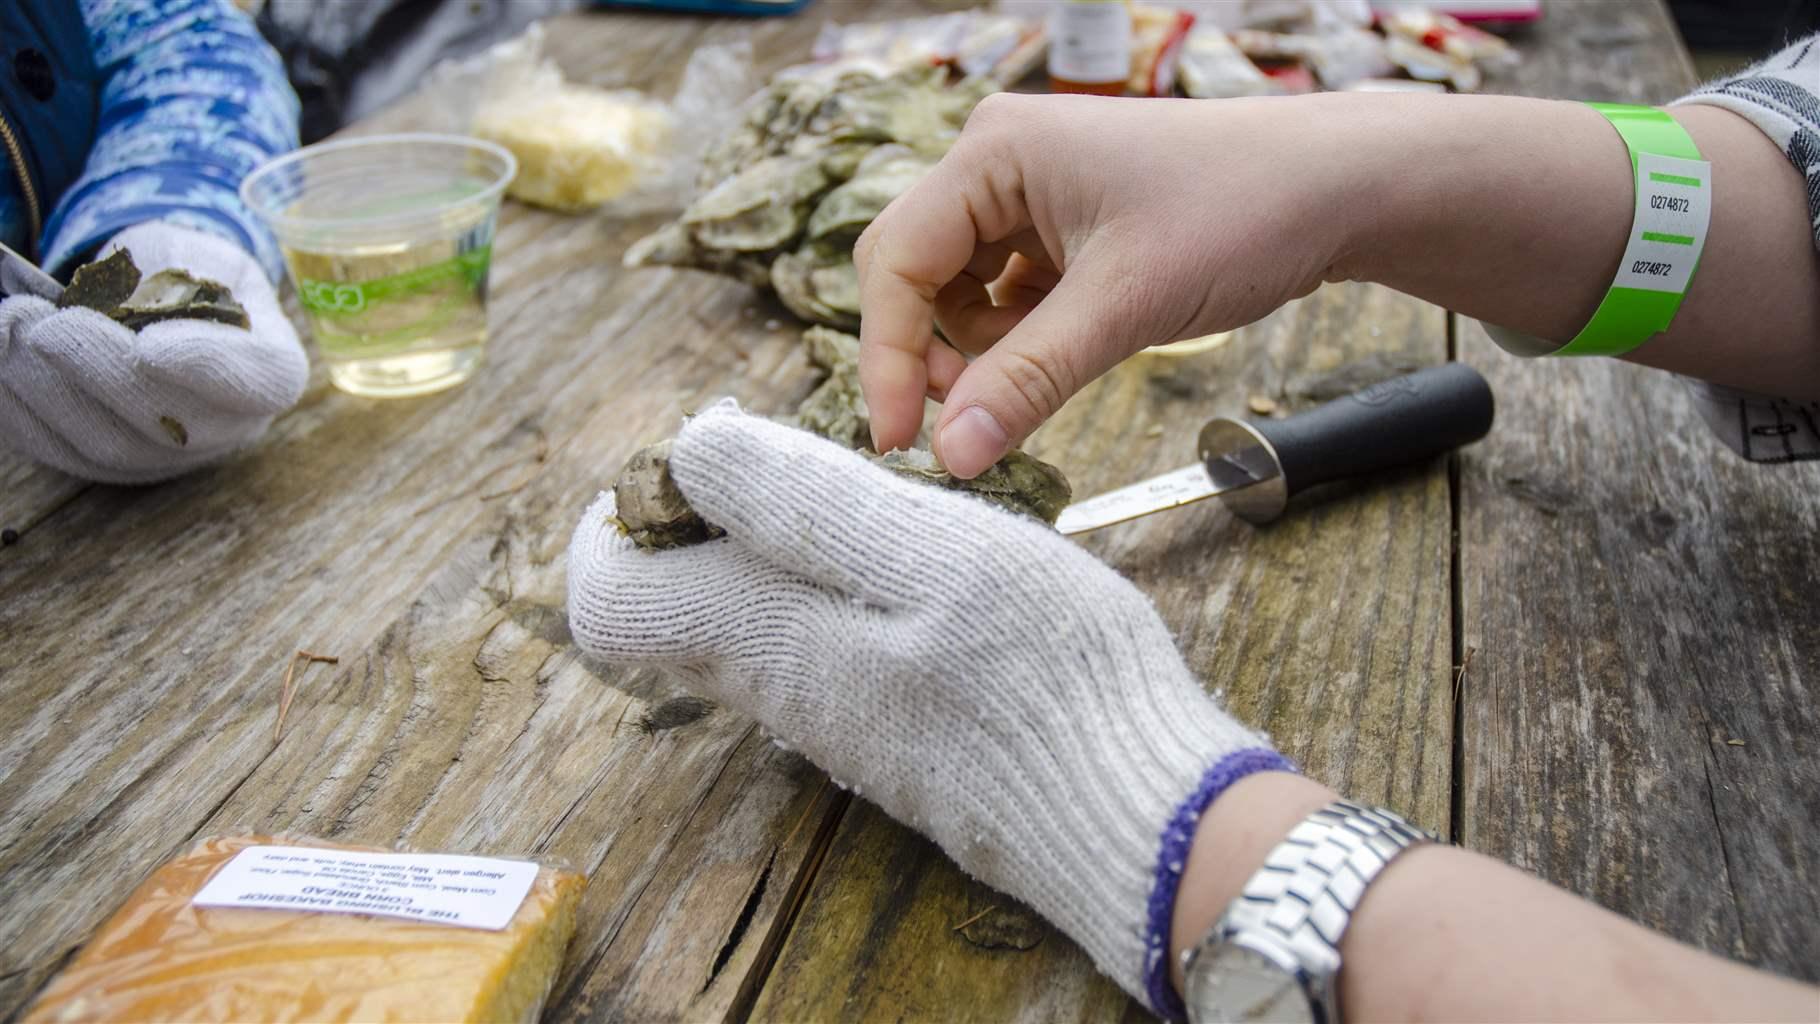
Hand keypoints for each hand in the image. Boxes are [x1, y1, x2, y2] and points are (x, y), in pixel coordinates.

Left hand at [0, 223, 307, 482]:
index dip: (206, 367)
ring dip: (48, 389)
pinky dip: (18, 409)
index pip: (256, 380)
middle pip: (174, 425)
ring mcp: (171, 456)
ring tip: (12, 325)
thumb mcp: (196, 255)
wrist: (160, 306)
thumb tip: (122, 309)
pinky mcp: (111, 465)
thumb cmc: (187, 273)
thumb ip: (174, 279)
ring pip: (110, 446)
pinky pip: (60, 452)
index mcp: (271, 369)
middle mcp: (230, 426)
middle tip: (47, 324)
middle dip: (100, 373)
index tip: (150, 344)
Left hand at [567, 404, 1287, 1010]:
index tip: (696, 453)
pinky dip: (828, 587)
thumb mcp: (933, 551)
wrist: (1132, 817)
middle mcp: (780, 693)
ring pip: (746, 627)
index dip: (618, 518)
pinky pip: (812, 652)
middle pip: (671, 611)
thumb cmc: (1045, 676)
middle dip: (699, 517)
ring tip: (863, 487)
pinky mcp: (889, 735)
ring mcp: (835, 722)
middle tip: (786, 449)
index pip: (612, 601)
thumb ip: (802, 502)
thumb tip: (690, 450)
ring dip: (771, 546)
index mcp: (766, 640)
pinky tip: (912, 554)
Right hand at [855, 92, 1365, 477]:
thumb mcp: (1125, 306)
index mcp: (994, 152)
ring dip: (989, 351)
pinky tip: (1075, 348)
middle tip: (973, 421)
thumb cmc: (1243, 212)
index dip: (889, 356)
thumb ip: (1028, 380)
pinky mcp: (1062, 228)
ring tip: (1061, 366)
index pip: (897, 261)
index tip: (901, 442)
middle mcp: (998, 163)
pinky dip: (1024, 340)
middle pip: (915, 275)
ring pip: (959, 295)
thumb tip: (951, 456)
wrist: (1339, 189)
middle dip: (934, 354)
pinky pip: (1007, 297)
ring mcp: (1030, 195)